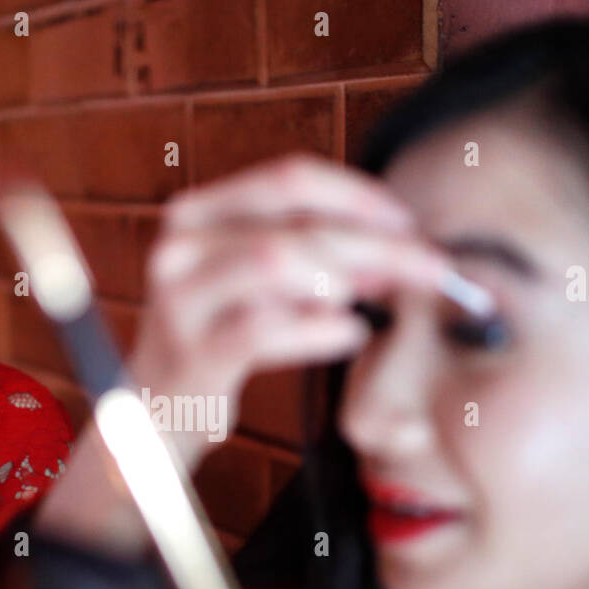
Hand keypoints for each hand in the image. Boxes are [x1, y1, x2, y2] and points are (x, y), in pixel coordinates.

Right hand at [130, 152, 452, 469]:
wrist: (158, 410)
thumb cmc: (219, 337)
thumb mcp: (254, 279)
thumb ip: (311, 251)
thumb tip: (396, 242)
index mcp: (196, 212)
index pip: (289, 179)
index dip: (357, 195)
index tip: (408, 222)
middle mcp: (180, 246)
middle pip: (295, 225)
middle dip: (376, 244)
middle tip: (431, 267)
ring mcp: (181, 300)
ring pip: (278, 263)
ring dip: (347, 278)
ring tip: (378, 299)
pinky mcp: (193, 352)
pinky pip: (266, 329)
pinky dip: (320, 330)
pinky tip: (350, 335)